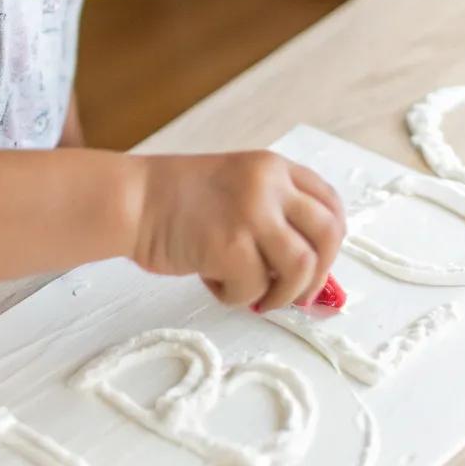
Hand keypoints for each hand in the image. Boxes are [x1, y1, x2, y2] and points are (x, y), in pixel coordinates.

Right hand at [133, 151, 345, 311]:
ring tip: (258, 297)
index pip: (330, 204)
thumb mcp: (239, 191)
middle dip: (319, 274)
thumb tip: (312, 274)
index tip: (318, 265)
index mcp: (273, 168)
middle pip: (328, 235)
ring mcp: (251, 213)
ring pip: (301, 267)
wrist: (133, 200)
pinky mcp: (229, 245)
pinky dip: (238, 296)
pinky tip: (214, 281)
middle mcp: (269, 184)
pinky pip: (256, 288)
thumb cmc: (179, 203)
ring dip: (284, 295)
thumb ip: (274, 217)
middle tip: (299, 295)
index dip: (331, 243)